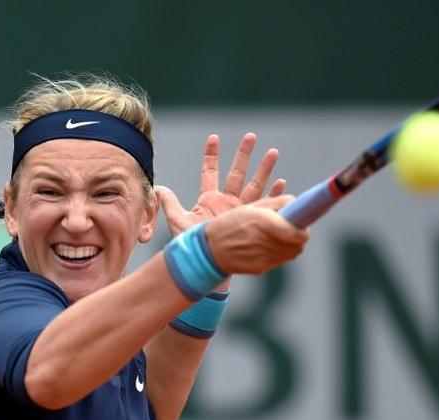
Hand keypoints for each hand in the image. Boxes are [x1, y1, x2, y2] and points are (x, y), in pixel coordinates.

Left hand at [156, 133, 284, 236]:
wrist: (208, 263)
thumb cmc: (191, 245)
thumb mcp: (178, 221)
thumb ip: (170, 203)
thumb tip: (158, 188)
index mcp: (209, 199)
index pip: (211, 172)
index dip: (212, 155)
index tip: (214, 138)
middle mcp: (227, 202)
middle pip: (237, 173)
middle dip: (244, 154)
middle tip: (251, 136)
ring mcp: (240, 210)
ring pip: (255, 184)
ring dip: (264, 169)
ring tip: (273, 152)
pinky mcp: (251, 220)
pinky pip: (265, 205)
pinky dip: (273, 194)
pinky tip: (281, 182)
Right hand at [205, 196, 309, 274]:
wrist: (210, 250)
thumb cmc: (229, 224)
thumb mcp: (251, 206)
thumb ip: (277, 203)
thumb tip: (296, 204)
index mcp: (265, 222)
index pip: (298, 231)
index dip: (304, 228)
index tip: (303, 222)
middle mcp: (266, 242)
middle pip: (298, 244)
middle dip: (300, 236)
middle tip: (296, 228)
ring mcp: (265, 258)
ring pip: (291, 254)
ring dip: (292, 245)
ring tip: (284, 236)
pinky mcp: (262, 268)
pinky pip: (279, 260)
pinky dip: (281, 252)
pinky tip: (272, 245)